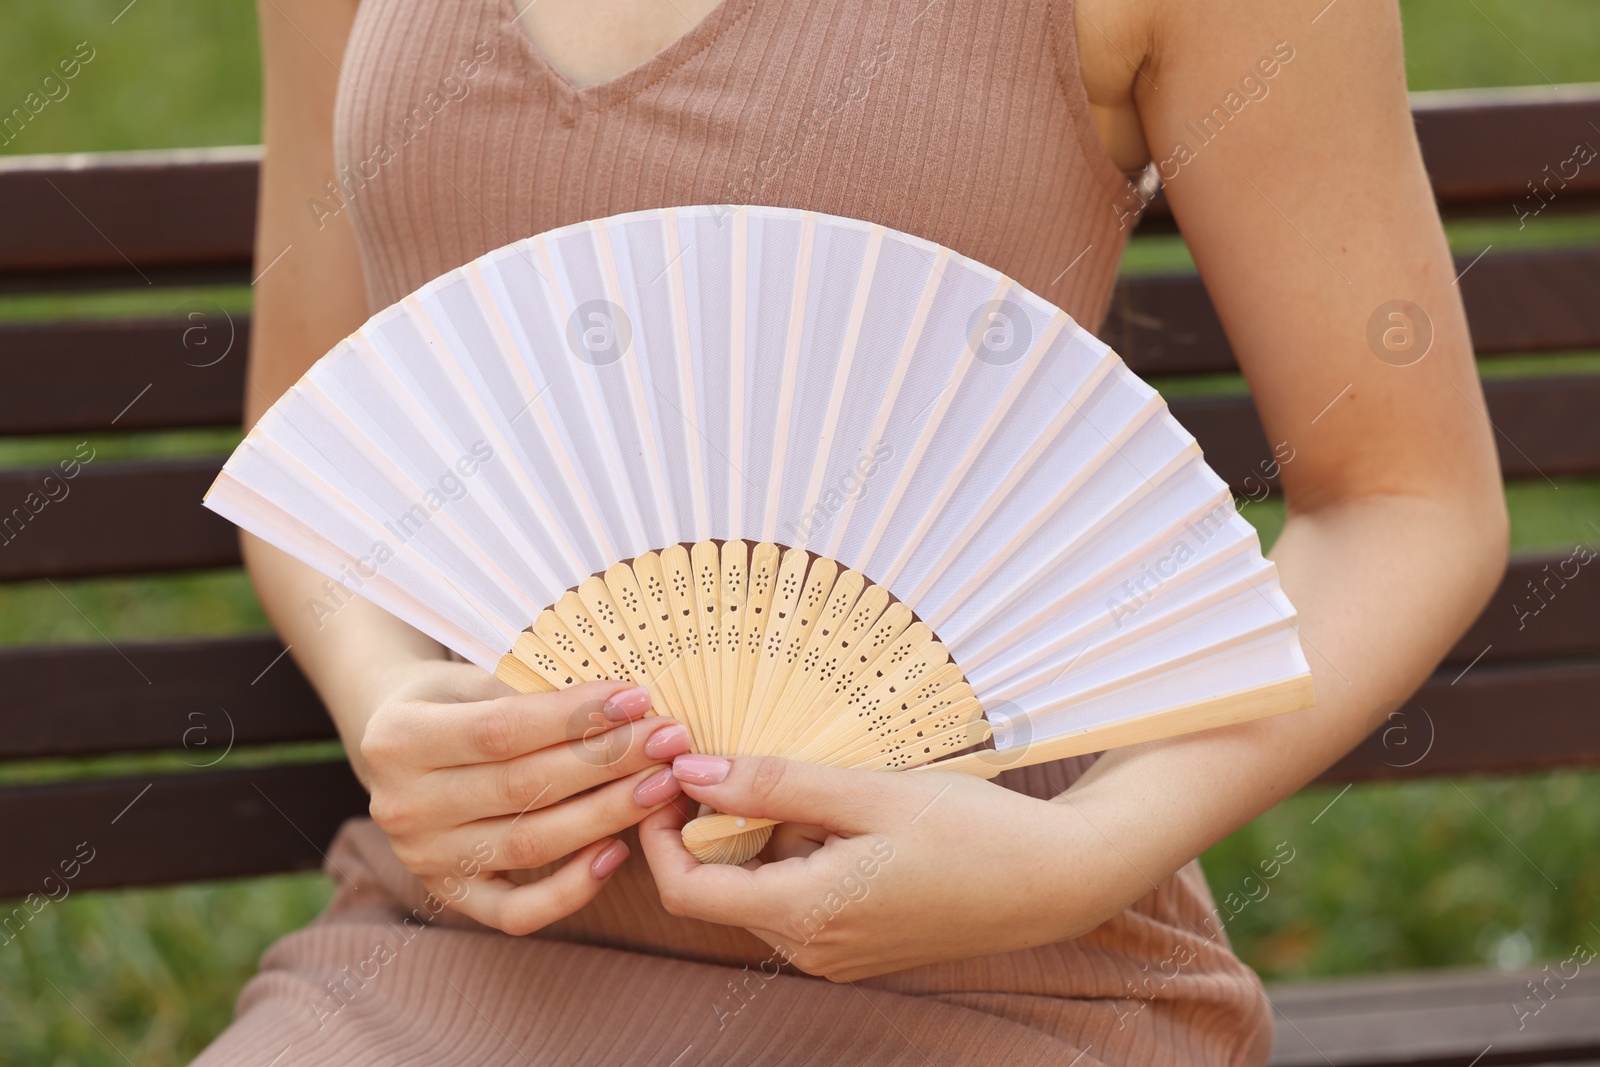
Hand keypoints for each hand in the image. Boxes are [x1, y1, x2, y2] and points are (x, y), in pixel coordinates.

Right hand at [358, 660, 692, 934]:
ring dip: (607, 815)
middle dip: (608, 762)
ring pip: (531, 844)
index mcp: (400, 739)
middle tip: (669, 741)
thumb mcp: (471, 678)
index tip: (637, 698)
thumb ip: (531, 692)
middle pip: (525, 787)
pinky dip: (570, 890)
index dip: (575, 716)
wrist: (395, 747)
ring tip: (663, 786)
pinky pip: (516, 911)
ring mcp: (424, 858)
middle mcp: (404, 806)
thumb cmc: (450, 701)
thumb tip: (625, 704)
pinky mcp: (448, 896)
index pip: (502, 730)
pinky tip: (618, 853)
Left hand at [638, 754, 1125, 981]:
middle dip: (724, 823)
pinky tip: (851, 817)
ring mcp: (836, 954)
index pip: (685, 889)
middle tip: (759, 761)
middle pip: (723, 885)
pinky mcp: (859, 945)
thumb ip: (774, 785)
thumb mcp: (867, 793)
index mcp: (805, 916)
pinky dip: (803, 852)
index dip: (659, 832)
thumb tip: (690, 773)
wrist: (1056, 879)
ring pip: (762, 887)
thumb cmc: (971, 832)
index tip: (667, 775)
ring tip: (830, 790)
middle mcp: (811, 950)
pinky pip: (801, 896)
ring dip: (770, 835)